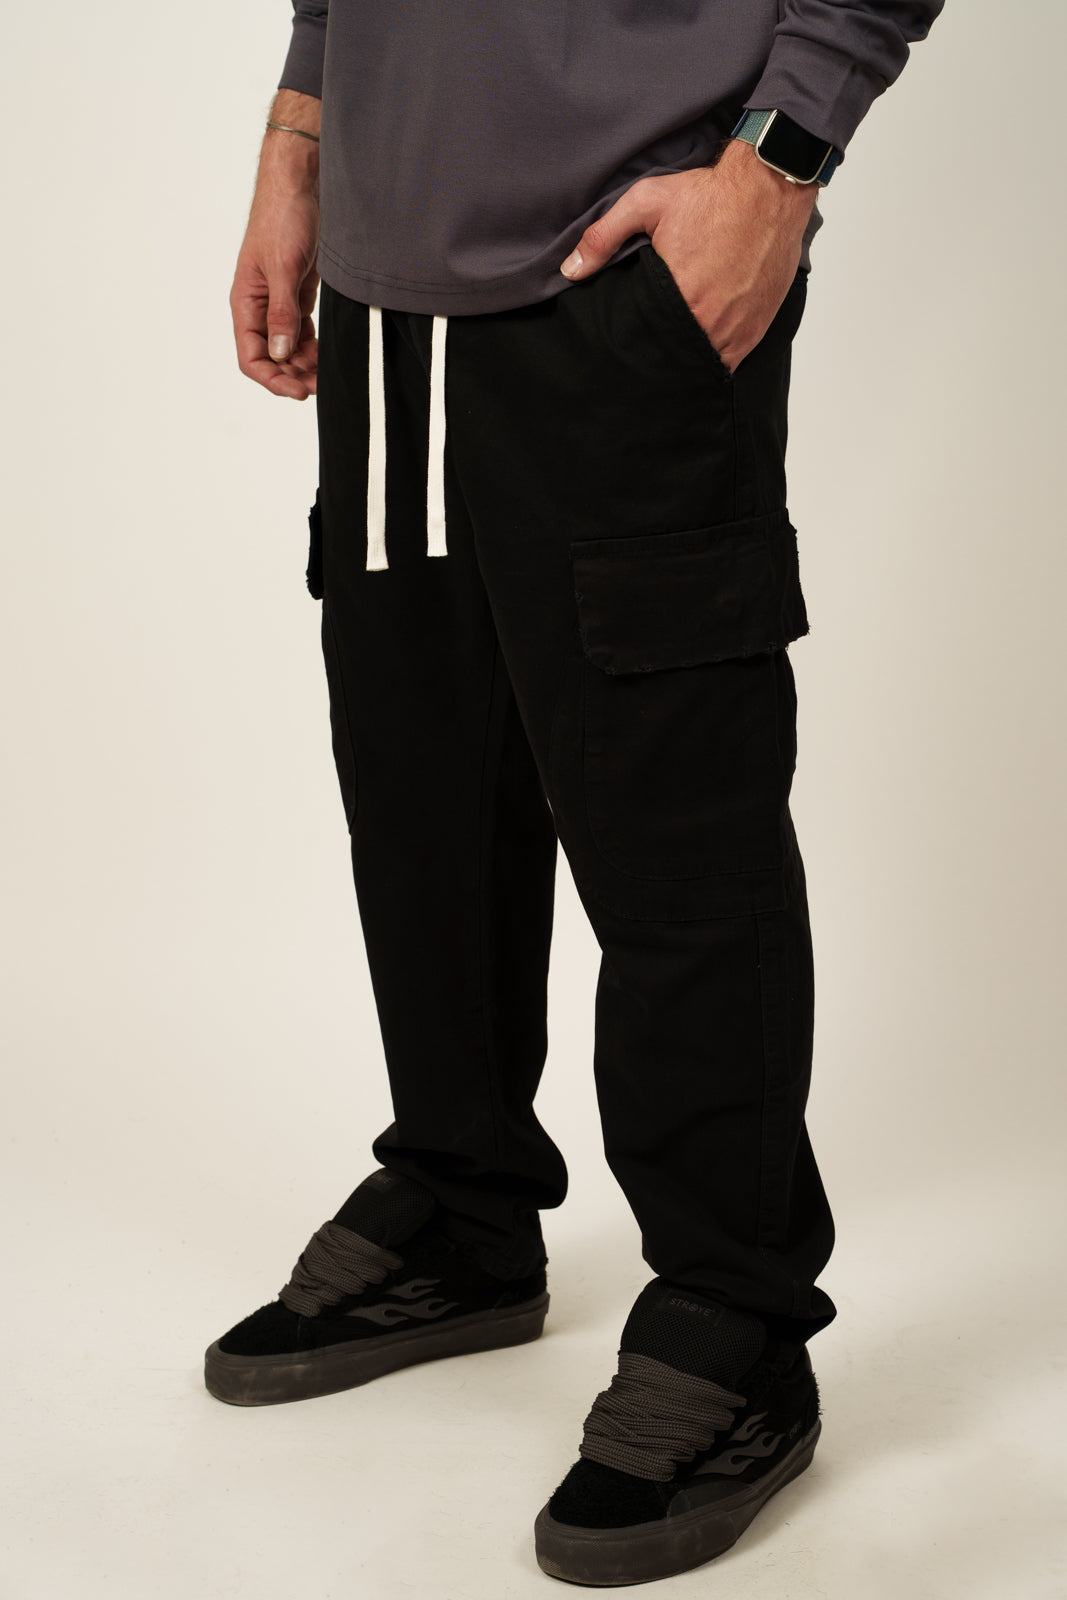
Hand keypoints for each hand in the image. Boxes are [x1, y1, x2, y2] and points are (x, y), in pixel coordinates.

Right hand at [230, 99, 321, 401]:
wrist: (302, 180)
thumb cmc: (284, 215)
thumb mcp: (284, 267)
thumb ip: (282, 313)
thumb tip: (279, 354)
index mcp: (246, 301)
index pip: (251, 356)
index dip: (273, 379)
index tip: (300, 391)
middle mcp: (259, 305)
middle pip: (271, 357)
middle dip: (293, 376)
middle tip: (321, 386)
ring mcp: (279, 300)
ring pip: (288, 347)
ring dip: (305, 364)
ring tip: (327, 374)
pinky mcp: (298, 291)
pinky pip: (302, 330)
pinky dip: (313, 346)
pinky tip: (327, 354)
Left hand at [559, 139, 817, 374]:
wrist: (768, 185)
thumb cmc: (709, 194)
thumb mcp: (646, 203)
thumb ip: (603, 237)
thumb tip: (570, 270)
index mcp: (681, 299)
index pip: (650, 344)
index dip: (639, 347)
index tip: (632, 345)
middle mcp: (712, 321)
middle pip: (678, 357)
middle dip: (665, 355)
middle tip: (652, 352)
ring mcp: (739, 327)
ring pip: (707, 362)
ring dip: (692, 357)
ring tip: (676, 348)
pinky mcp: (759, 325)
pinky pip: (734, 358)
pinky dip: (719, 354)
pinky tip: (705, 342)